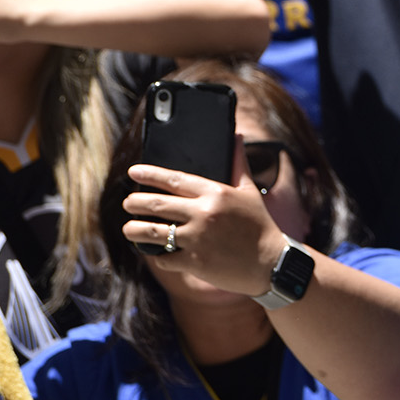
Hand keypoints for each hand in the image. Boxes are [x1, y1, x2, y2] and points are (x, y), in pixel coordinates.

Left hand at [123, 139, 288, 298]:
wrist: (271, 263)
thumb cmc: (259, 224)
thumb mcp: (250, 191)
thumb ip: (238, 164)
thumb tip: (236, 136)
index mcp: (216, 193)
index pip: (175, 179)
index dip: (150, 175)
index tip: (133, 172)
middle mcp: (204, 213)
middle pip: (156, 204)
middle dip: (135, 202)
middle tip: (128, 203)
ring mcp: (197, 238)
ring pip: (151, 231)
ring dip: (134, 229)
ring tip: (129, 228)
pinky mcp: (193, 261)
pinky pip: (163, 257)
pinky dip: (157, 255)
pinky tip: (154, 252)